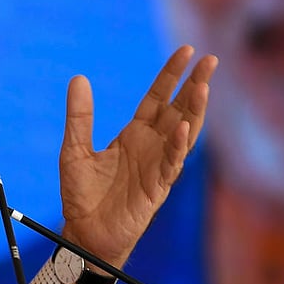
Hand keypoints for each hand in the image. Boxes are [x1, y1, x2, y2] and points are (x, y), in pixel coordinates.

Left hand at [58, 45, 217, 268]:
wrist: (84, 231)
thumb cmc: (81, 194)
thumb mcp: (73, 149)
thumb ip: (79, 116)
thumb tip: (78, 79)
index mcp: (133, 134)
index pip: (158, 98)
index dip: (171, 75)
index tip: (185, 51)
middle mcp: (150, 146)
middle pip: (178, 109)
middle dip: (194, 85)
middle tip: (209, 60)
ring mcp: (157, 165)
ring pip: (184, 133)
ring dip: (194, 110)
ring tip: (203, 86)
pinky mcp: (157, 187)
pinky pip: (172, 163)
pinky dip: (179, 145)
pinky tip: (185, 127)